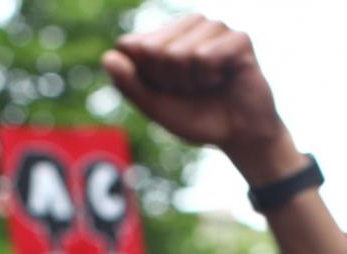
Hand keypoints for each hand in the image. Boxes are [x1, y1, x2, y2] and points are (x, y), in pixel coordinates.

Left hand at [102, 16, 302, 183]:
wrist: (239, 135)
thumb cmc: (196, 118)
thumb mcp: (155, 107)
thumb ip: (130, 85)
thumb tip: (108, 57)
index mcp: (163, 36)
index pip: (131, 46)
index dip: (145, 77)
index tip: (165, 89)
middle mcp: (187, 25)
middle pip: (154, 49)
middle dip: (168, 80)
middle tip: (190, 89)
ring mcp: (214, 28)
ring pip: (180, 52)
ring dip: (191, 81)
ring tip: (207, 84)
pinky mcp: (237, 38)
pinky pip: (206, 55)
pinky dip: (209, 78)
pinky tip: (222, 79)